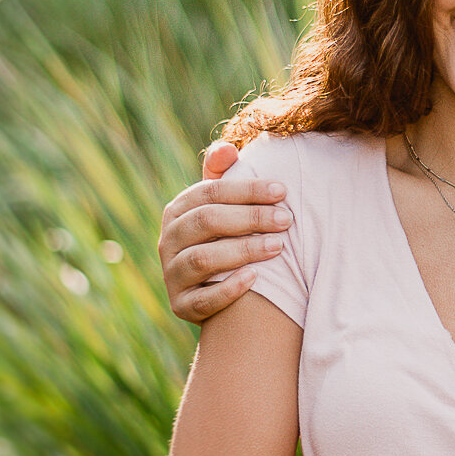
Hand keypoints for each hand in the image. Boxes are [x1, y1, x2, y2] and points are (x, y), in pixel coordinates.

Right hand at [158, 141, 292, 324]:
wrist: (213, 289)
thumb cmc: (224, 236)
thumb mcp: (220, 205)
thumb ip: (222, 175)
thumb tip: (227, 149)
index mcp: (178, 210)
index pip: (210, 192)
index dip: (247, 190)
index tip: (282, 191)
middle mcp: (168, 241)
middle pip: (207, 222)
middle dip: (250, 218)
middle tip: (286, 220)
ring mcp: (172, 275)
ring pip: (203, 259)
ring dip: (243, 251)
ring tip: (278, 247)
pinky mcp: (180, 306)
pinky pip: (203, 300)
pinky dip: (228, 289)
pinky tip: (255, 278)